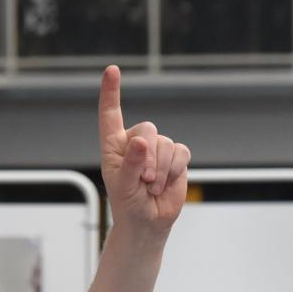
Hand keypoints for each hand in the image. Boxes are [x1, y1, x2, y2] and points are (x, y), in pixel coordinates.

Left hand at [99, 65, 191, 236]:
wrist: (148, 222)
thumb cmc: (127, 204)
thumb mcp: (123, 186)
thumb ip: (130, 164)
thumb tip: (142, 141)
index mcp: (113, 145)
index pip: (111, 114)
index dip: (112, 92)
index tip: (112, 70)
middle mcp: (135, 142)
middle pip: (148, 129)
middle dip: (148, 157)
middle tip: (144, 181)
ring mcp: (157, 148)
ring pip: (166, 143)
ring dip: (161, 170)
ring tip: (151, 188)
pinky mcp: (176, 157)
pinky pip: (182, 153)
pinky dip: (175, 171)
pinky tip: (165, 185)